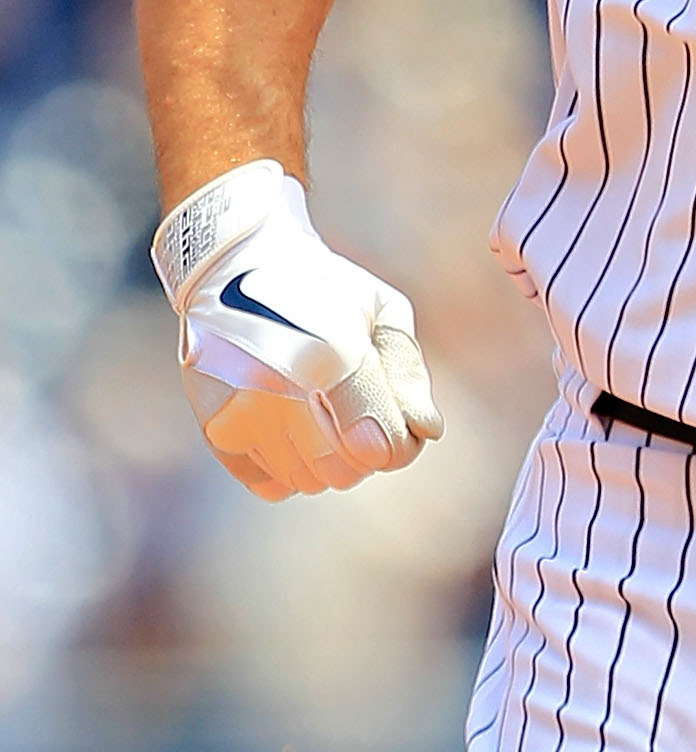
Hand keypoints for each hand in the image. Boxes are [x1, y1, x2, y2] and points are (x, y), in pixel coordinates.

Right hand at [151, 160, 443, 500]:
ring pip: (309, 481)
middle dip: (364, 447)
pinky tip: (287, 426)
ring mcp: (240, 415)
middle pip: (348, 472)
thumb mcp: (380, 309)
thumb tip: (425, 431)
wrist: (233, 268)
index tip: (397, 418)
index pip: (386, 448)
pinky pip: (271, 484)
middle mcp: (278, 391)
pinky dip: (286, 466)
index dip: (402, 439)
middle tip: (356, 406)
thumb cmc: (321, 288)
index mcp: (331, 353)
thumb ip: (406, 371)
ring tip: (318, 409)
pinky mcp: (215, 430)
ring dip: (325, 457)